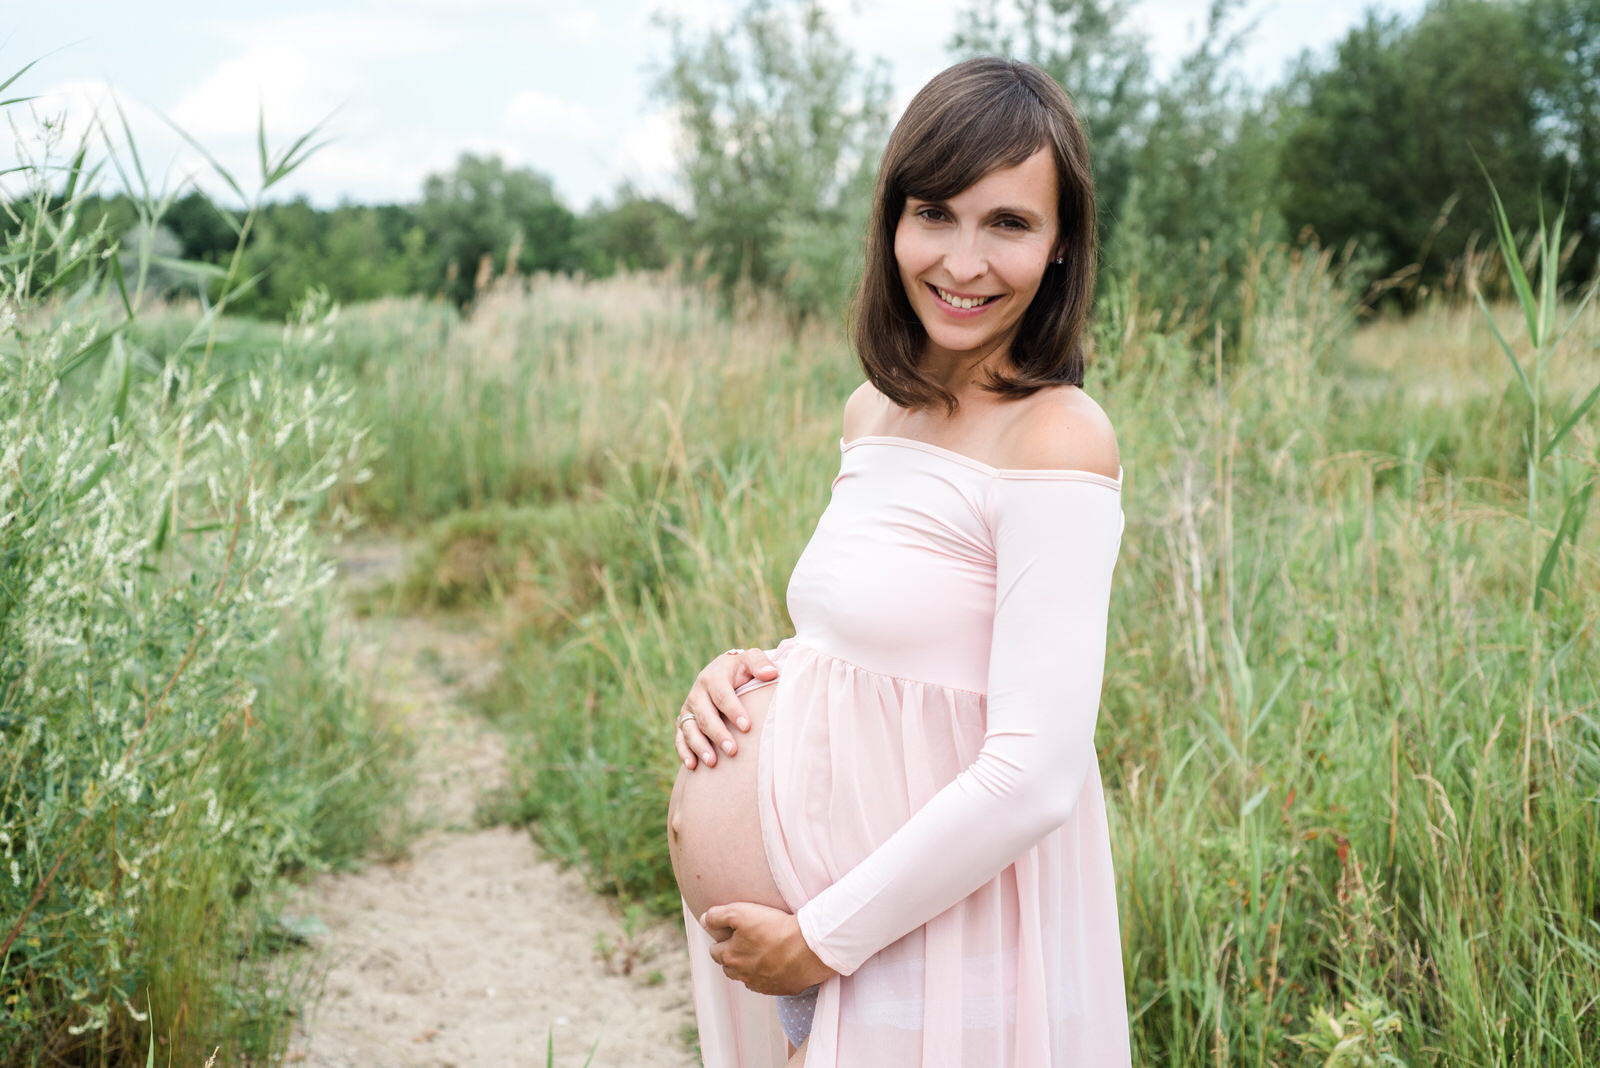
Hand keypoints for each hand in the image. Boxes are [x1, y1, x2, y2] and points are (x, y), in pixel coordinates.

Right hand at [675, 647, 778, 768]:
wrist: (723, 673)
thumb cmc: (741, 670)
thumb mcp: (749, 661)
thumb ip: (760, 663)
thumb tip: (772, 673)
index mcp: (713, 677)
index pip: (722, 695)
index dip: (734, 711)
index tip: (747, 727)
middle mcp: (697, 693)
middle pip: (705, 716)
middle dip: (718, 734)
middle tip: (733, 750)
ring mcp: (689, 709)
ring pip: (690, 729)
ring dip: (699, 746)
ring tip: (713, 762)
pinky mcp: (683, 721)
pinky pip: (679, 737)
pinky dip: (684, 751)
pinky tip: (692, 765)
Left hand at [703, 902, 833, 995]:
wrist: (809, 946)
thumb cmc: (774, 926)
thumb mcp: (740, 912)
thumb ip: (717, 916)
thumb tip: (704, 919)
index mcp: (730, 958)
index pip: (714, 951)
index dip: (722, 940)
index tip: (733, 932)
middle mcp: (743, 976)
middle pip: (729, 967)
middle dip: (733, 955)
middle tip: (748, 941)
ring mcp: (762, 985)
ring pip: (748, 977)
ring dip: (750, 966)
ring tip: (763, 951)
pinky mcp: (781, 989)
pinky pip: (769, 983)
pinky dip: (769, 974)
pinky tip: (779, 961)